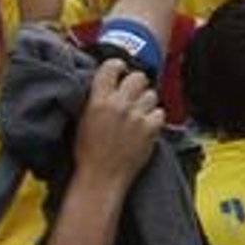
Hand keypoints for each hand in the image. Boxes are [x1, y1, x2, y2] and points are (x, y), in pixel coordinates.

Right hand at [74, 60, 163, 188]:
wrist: (101, 178)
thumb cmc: (88, 153)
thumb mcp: (84, 119)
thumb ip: (97, 98)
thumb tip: (110, 83)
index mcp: (98, 101)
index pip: (112, 67)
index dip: (118, 67)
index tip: (120, 71)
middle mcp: (119, 105)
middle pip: (138, 77)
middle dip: (137, 84)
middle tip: (132, 96)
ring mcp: (137, 116)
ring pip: (152, 94)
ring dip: (147, 103)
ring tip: (137, 116)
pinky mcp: (151, 128)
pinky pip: (160, 113)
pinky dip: (155, 119)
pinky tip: (145, 128)